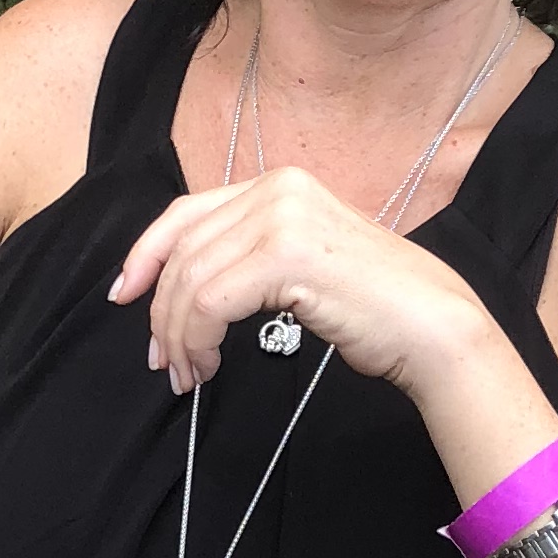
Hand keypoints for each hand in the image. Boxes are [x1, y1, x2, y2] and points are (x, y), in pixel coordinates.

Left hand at [107, 166, 486, 397]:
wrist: (431, 324)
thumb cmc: (373, 307)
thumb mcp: (301, 265)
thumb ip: (249, 256)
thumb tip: (185, 287)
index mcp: (280, 184)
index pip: (187, 212)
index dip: (147, 253)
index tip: (125, 294)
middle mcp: (278, 188)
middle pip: (183, 250)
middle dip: (162, 311)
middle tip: (163, 361)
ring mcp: (282, 216)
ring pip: (191, 279)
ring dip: (178, 335)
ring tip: (186, 374)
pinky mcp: (285, 254)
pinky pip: (211, 301)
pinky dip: (197, 339)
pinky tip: (208, 365)